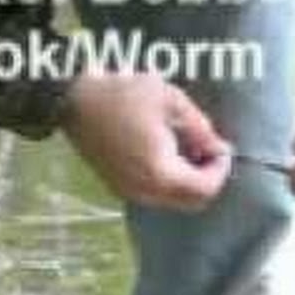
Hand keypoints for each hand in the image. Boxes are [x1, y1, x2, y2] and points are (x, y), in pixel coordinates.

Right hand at [61, 72, 232, 210]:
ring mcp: (127, 191)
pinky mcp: (115, 185)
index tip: (222, 146)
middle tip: (209, 148)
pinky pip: (153, 193)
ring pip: (171, 200)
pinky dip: (168, 180)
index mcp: (160, 173)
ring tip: (188, 147)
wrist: (73, 99)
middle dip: (206, 178)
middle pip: (190, 202)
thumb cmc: (123, 93)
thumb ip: (200, 128)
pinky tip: (166, 151)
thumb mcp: (171, 101)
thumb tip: (218, 148)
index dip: (221, 169)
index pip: (205, 189)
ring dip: (188, 180)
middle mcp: (144, 191)